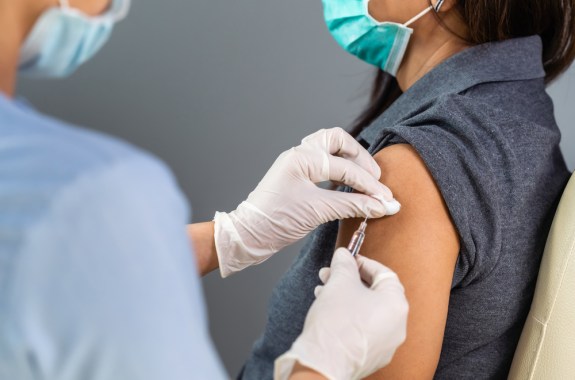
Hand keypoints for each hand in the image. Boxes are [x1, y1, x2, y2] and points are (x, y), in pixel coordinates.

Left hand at [213, 128, 400, 276]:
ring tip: (365, 180)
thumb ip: (353, 206)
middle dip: (360, 158)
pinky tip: (348, 186)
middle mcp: (299, 154)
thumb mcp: (318, 211)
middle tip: (375, 179)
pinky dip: (340, 171)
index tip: (386, 200)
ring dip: (350, 161)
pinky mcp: (297, 176)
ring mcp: (297, 163)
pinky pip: (324, 163)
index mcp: (302, 158)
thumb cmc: (275, 221)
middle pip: (338, 140)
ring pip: (330, 148)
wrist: (249, 235)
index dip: (369, 185)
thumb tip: (383, 206)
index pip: (346, 167)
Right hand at [275, 248, 408, 379]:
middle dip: (350, 280)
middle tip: (331, 274)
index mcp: (396, 305)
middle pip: (375, 293)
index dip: (364, 263)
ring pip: (367, 311)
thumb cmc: (335, 324)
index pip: (384, 274)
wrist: (322, 364)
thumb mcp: (339, 283)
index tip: (348, 259)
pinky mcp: (372, 356)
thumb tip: (344, 255)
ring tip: (324, 292)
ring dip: (346, 297)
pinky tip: (329, 311)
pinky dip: (348, 317)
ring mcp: (386, 344)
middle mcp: (397, 326)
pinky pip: (363, 329)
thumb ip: (344, 264)